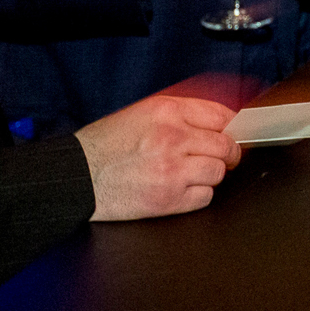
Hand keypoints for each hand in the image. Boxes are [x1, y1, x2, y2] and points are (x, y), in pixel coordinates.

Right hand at [74, 95, 242, 220]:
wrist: (78, 177)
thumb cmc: (106, 145)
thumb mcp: (142, 113)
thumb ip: (181, 115)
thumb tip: (219, 122)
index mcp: (167, 111)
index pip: (221, 115)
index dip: (231, 127)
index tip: (231, 134)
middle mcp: (173, 138)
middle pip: (227, 146)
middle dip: (227, 153)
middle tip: (220, 157)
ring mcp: (172, 170)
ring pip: (218, 172)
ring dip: (211, 174)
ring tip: (191, 173)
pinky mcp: (168, 199)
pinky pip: (204, 197)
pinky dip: (198, 195)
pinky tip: (182, 188)